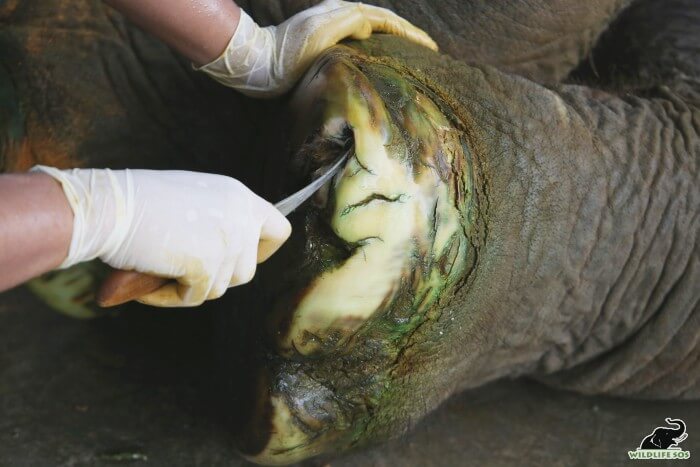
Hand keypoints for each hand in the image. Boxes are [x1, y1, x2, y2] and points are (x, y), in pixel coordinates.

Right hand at [33, 166, 290, 306]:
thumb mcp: (192, 201)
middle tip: (182, 269)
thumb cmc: (135, 203)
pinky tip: (147, 279)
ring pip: (220, 288)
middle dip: (216, 277)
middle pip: (246, 271)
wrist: (108, 205)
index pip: (278, 231)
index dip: (261, 252)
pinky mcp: (208, 264)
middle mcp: (240, 216)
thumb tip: (225, 261)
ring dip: (191, 287)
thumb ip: (217, 222)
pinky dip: (169, 296)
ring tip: (159, 270)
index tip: (235, 259)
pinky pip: (195, 298)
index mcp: (238, 196)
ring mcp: (228, 241)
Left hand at [198, 0, 437, 96]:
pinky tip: (382, 57)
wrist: (259, 64)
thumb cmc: (287, 52)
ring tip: (413, 52)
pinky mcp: (325, 42)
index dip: (410, 33)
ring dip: (395, 39)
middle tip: (429, 49)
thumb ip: (349, 22)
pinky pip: (361, 40)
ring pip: (374, 29)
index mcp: (343, 12)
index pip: (386, 20)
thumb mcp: (319, 33)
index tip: (431, 47)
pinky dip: (378, 46)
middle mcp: (340, 16)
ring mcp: (333, 28)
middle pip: (383, 22)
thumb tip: (370, 27)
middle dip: (408, 35)